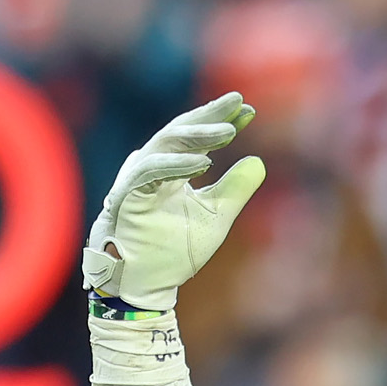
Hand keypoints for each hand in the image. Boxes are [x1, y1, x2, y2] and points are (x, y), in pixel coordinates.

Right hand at [83, 92, 267, 311]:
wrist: (145, 284)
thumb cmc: (173, 251)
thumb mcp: (216, 217)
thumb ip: (235, 189)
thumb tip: (259, 161)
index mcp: (172, 170)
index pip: (198, 138)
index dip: (221, 121)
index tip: (250, 110)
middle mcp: (153, 168)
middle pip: (181, 131)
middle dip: (210, 115)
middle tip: (239, 101)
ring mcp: (138, 178)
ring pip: (167, 145)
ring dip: (199, 136)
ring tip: (230, 131)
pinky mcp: (127, 195)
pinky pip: (151, 172)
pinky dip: (177, 165)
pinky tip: (205, 162)